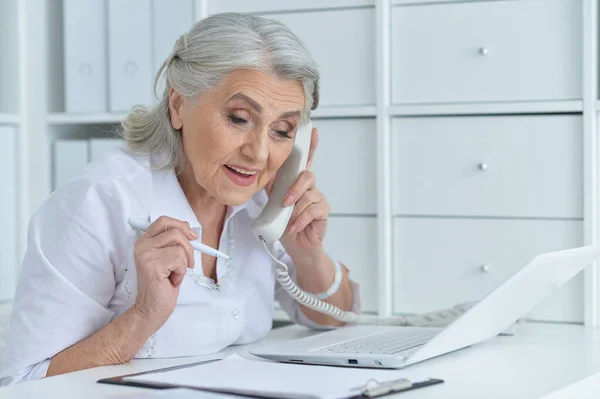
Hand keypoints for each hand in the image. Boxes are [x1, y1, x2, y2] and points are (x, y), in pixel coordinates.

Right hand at [132, 216, 195, 329]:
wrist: (152, 308)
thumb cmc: (163, 284)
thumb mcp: (169, 258)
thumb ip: (174, 243)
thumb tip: (191, 231)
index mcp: (145, 241)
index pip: (164, 221)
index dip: (181, 225)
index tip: (192, 236)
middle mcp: (142, 245)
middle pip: (176, 231)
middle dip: (189, 248)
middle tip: (187, 264)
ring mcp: (146, 255)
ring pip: (180, 247)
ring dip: (184, 263)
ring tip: (174, 274)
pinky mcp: (153, 265)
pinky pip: (179, 260)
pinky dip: (181, 272)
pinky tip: (171, 280)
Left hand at [267, 127, 328, 253]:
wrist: (296, 245)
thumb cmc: (286, 223)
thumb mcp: (274, 203)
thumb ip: (272, 187)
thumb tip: (263, 171)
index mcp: (297, 182)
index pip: (305, 160)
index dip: (310, 145)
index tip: (314, 130)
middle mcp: (309, 187)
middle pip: (307, 176)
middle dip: (295, 189)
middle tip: (285, 202)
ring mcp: (318, 198)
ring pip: (308, 195)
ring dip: (295, 210)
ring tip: (289, 220)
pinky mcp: (323, 211)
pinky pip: (312, 210)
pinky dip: (300, 220)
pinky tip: (295, 227)